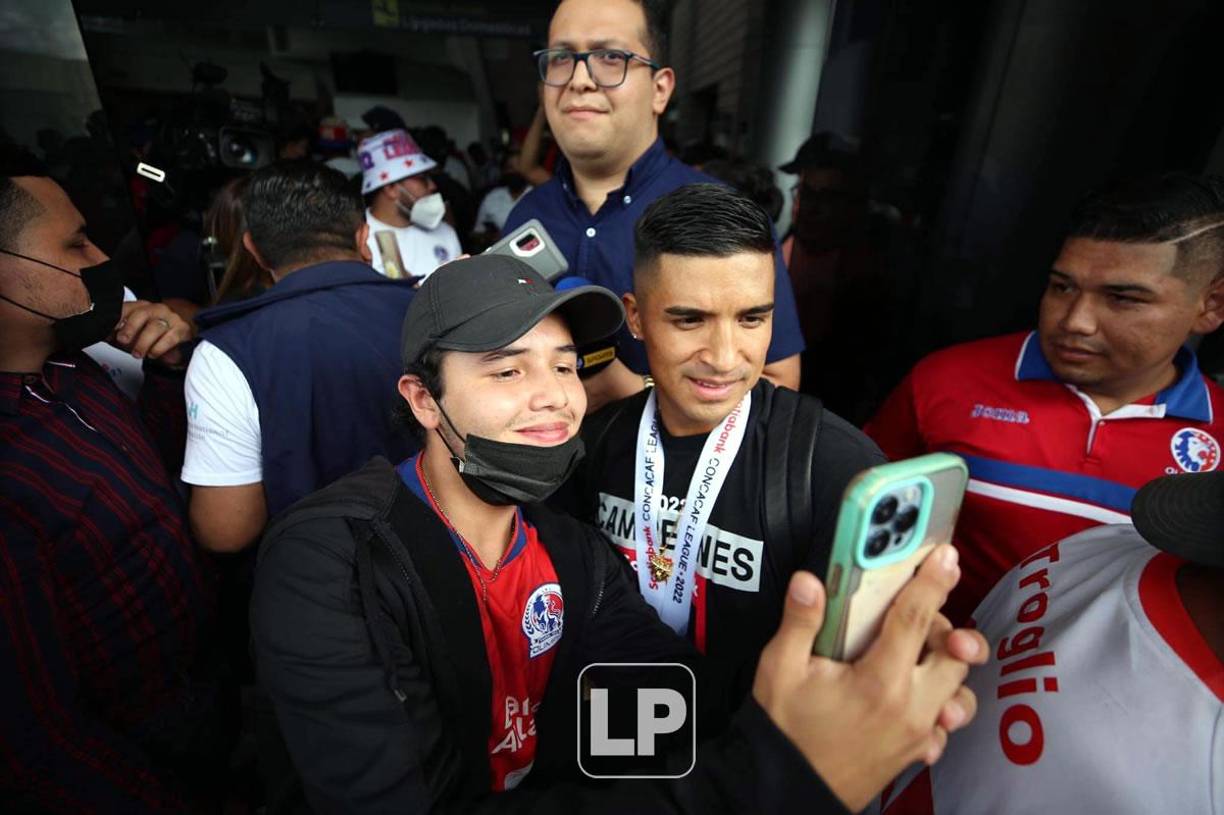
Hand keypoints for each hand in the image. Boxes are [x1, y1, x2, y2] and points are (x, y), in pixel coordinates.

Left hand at [112, 301, 196, 366]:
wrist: (179, 337)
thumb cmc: (151, 336)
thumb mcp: (131, 334)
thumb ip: (116, 333)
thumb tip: (100, 335)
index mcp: (141, 307)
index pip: (127, 308)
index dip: (117, 319)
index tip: (109, 331)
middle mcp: (156, 309)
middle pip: (142, 314)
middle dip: (130, 328)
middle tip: (122, 341)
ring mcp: (171, 318)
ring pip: (156, 327)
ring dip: (144, 342)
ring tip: (137, 354)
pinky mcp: (182, 329)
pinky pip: (171, 337)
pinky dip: (159, 347)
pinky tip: (153, 354)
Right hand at [752, 545, 986, 812]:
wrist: (787, 790)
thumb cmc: (784, 729)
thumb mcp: (780, 669)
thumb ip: (801, 622)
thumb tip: (810, 580)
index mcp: (881, 681)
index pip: (917, 619)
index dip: (933, 582)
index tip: (946, 556)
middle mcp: (912, 707)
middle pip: (955, 655)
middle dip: (944, 628)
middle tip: (916, 617)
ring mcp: (919, 734)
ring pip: (960, 691)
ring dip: (947, 669)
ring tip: (917, 659)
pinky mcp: (916, 753)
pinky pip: (946, 726)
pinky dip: (939, 708)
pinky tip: (912, 700)